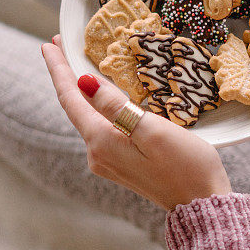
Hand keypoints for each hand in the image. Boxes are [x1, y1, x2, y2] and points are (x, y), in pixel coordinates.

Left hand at [42, 36, 230, 209]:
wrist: (201, 204)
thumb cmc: (185, 166)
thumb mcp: (152, 129)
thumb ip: (116, 106)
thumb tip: (84, 83)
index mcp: (101, 142)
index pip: (71, 98)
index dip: (59, 69)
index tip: (48, 45)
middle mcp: (97, 153)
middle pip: (75, 108)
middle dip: (67, 76)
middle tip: (60, 46)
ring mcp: (109, 161)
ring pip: (88, 118)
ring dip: (82, 91)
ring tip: (78, 65)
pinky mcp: (122, 164)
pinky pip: (102, 128)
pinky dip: (98, 107)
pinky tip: (103, 97)